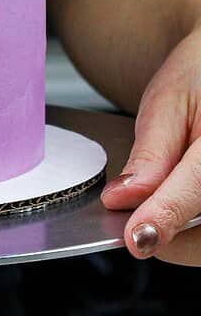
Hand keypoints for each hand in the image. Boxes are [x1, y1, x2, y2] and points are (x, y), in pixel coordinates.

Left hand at [101, 25, 200, 260]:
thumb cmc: (200, 76)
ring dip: (185, 237)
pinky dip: (195, 230)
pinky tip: (175, 209)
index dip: (163, 217)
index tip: (136, 239)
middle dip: (171, 234)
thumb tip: (123, 198)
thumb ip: (150, 156)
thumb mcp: (167, 104)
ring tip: (156, 209)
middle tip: (135, 222)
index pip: (195, 190)